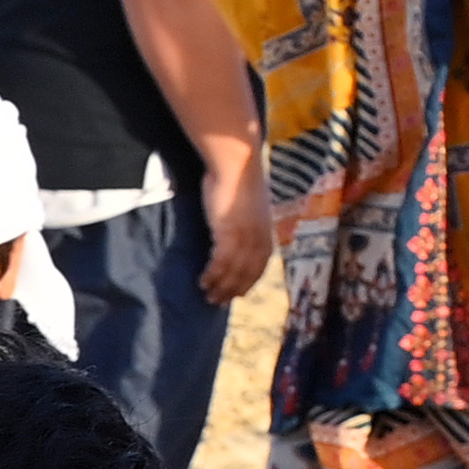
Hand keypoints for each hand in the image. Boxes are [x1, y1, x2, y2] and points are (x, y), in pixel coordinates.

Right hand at [195, 136, 273, 307]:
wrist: (236, 166)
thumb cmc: (237, 180)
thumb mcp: (246, 206)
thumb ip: (243, 221)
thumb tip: (233, 230)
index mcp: (265, 233)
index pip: (259, 266)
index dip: (247, 283)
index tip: (236, 294)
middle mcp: (259, 239)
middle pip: (248, 273)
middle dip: (233, 290)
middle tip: (218, 302)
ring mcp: (246, 237)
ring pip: (234, 271)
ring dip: (221, 287)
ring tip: (207, 296)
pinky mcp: (230, 233)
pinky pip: (221, 262)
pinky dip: (213, 275)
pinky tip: (203, 281)